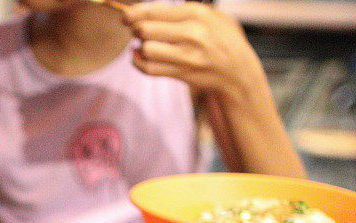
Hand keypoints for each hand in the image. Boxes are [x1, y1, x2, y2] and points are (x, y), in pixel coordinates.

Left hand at [122, 2, 262, 102]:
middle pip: (145, 30)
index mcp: (197, 13)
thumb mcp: (212, 15)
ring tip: (142, 44)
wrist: (238, 70)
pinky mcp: (181, 73)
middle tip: (137, 30)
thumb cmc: (223, 39)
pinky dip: (138, 63)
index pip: (154, 11)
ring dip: (139, 47)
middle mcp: (191, 33)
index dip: (133, 14)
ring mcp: (186, 56)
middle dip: (136, 29)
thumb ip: (185, 10)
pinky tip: (139, 57)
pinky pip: (149, 69)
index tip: (125, 17)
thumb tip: (152, 9)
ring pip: (146, 50)